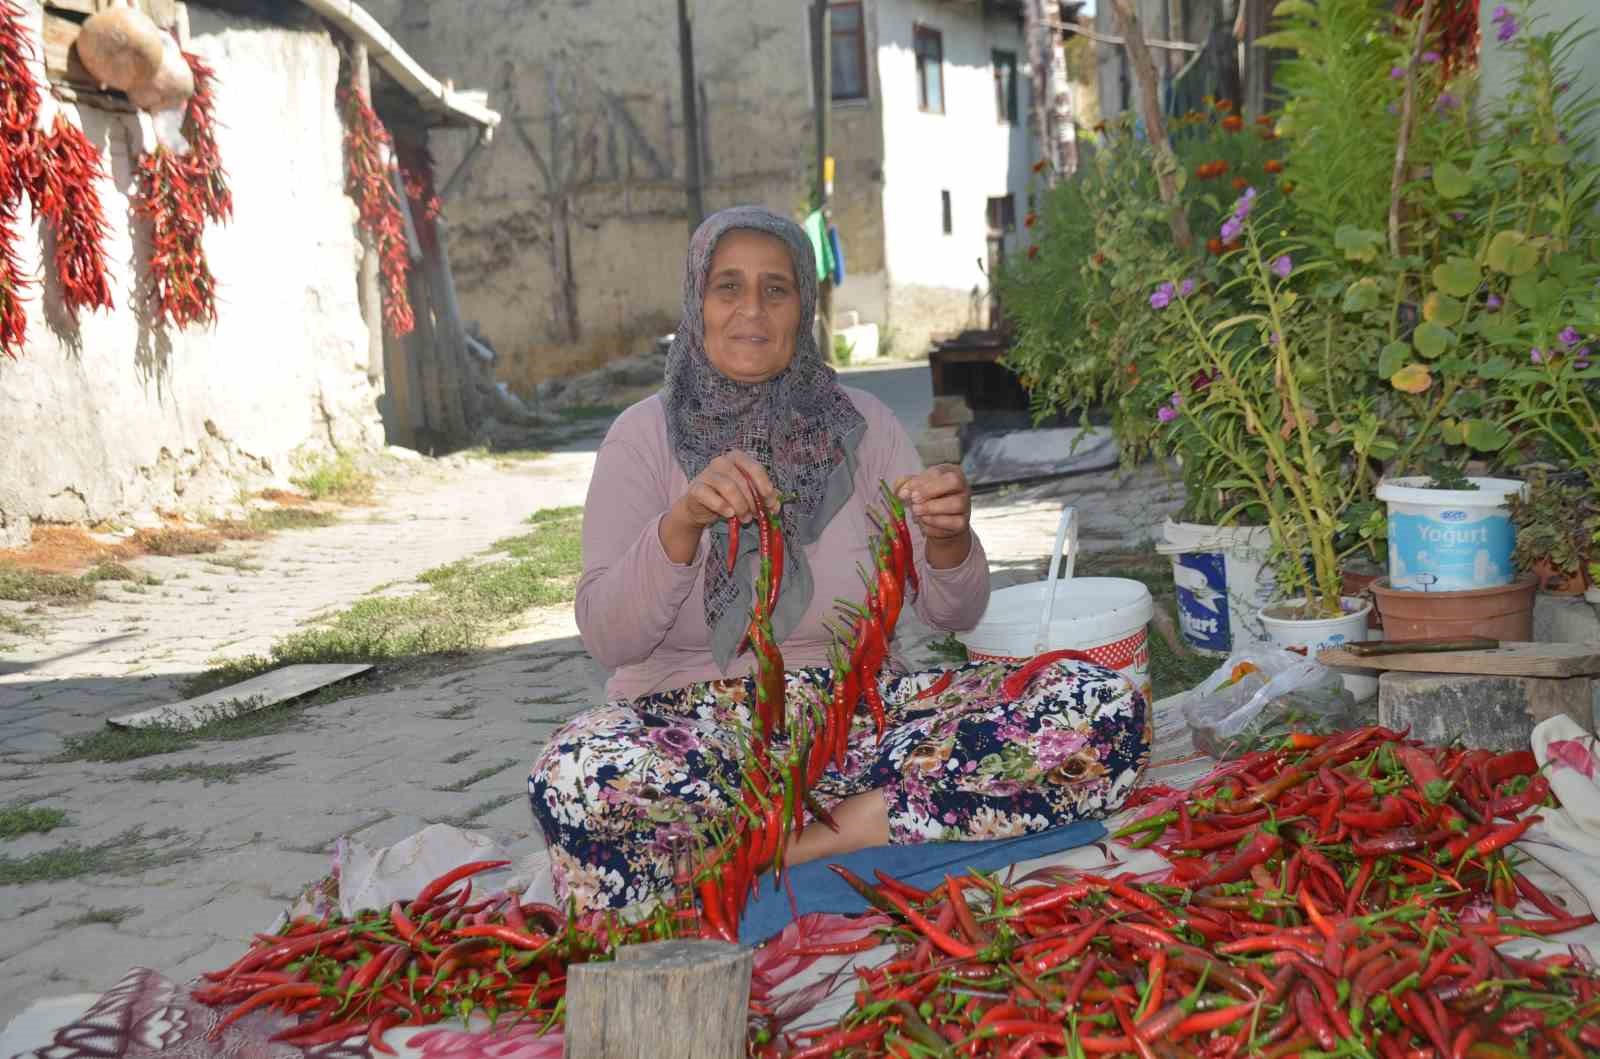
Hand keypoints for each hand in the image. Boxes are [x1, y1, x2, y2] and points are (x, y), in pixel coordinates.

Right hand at [660, 450, 777, 564]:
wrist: (701, 508)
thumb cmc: (727, 497)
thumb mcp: (749, 495)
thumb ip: (764, 498)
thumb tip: (776, 505)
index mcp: (737, 458)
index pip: (755, 468)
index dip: (765, 487)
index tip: (770, 503)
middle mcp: (721, 461)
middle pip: (743, 481)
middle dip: (753, 501)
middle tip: (756, 515)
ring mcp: (707, 473)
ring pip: (729, 488)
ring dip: (740, 506)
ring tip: (745, 518)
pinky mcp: (696, 488)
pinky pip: (710, 496)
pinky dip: (722, 507)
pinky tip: (729, 514)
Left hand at [893, 464, 971, 541]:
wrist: (938, 520)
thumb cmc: (927, 497)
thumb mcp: (916, 486)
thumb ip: (905, 485)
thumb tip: (901, 493)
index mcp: (951, 472)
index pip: (940, 473)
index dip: (922, 483)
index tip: (907, 493)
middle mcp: (963, 487)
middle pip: (954, 483)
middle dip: (930, 493)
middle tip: (914, 501)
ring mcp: (965, 505)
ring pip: (956, 504)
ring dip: (932, 509)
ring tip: (916, 512)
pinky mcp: (963, 523)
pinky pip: (953, 523)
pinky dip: (935, 524)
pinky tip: (924, 521)